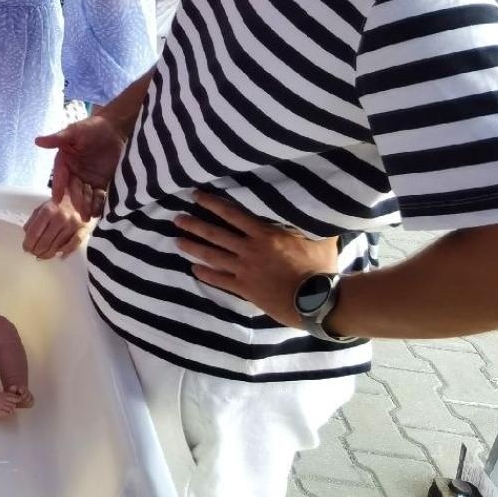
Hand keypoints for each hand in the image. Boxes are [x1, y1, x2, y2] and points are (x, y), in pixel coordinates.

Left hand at [23, 197, 94, 259]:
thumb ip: (33, 220)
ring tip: (42, 255)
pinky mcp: (83, 229)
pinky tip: (59, 253)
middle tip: (34, 253)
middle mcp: (60, 217)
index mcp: (48, 210)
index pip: (34, 233)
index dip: (28, 244)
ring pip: (57, 246)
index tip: (26, 248)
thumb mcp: (42, 207)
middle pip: (44, 242)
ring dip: (48, 254)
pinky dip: (65, 251)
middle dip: (37, 251)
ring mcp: (72, 224)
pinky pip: (73, 245)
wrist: (79, 197)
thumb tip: (26, 234)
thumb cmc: (59, 204)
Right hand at [37, 114, 126, 214]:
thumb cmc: (91, 127)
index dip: (59, 188)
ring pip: (86, 195)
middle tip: (81, 213)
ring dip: (88, 206)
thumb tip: (37, 141)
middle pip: (74, 190)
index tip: (57, 200)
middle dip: (77, 201)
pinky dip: (100, 204)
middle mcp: (75, 173)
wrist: (115, 128)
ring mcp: (88, 179)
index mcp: (65, 162)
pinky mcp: (102, 183)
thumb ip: (57, 138)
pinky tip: (101, 211)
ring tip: (90, 216)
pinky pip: (99, 196)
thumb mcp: (74, 131)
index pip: (60, 177)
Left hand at [174, 191, 341, 327]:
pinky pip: (220, 281)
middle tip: (177, 218)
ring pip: (213, 256)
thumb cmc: (320, 267)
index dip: (212, 203)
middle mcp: (249, 250)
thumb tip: (320, 205)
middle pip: (215, 234)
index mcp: (264, 234)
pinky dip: (206, 274)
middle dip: (194, 225)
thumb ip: (311, 221)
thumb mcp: (319, 238)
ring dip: (193, 248)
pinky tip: (194, 269)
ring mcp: (245, 270)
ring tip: (177, 241)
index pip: (232, 214)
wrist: (316, 300)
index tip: (196, 196)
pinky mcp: (245, 289)